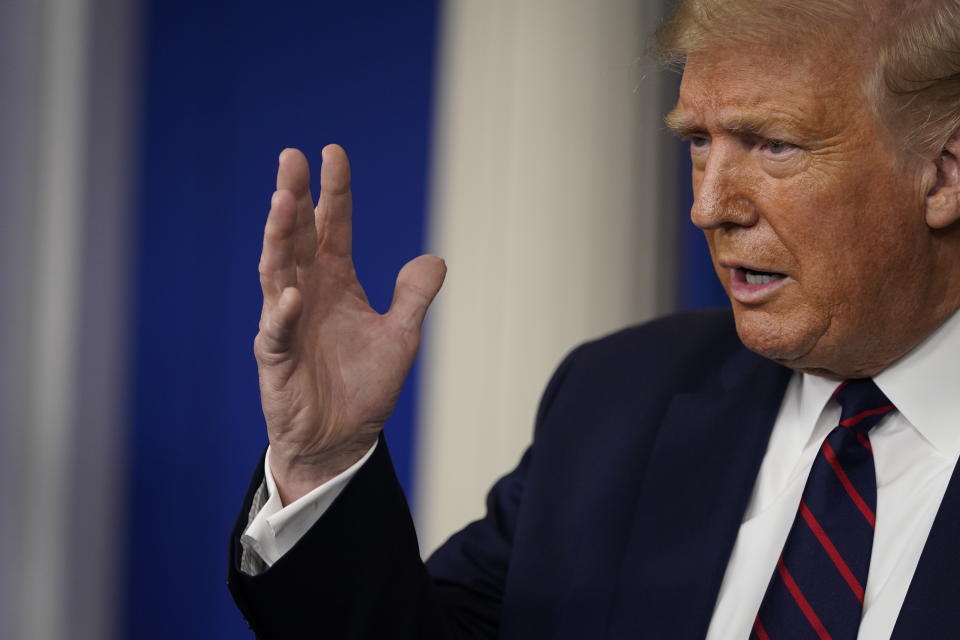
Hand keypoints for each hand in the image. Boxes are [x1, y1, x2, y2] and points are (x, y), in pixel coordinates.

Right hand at [254, 145, 445, 504]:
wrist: (341, 438)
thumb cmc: (364, 387)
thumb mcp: (401, 337)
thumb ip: (413, 297)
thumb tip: (435, 258)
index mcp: (337, 282)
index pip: (332, 227)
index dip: (334, 192)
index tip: (332, 152)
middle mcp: (308, 293)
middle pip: (298, 237)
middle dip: (294, 197)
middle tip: (290, 158)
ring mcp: (287, 321)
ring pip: (277, 271)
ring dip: (279, 238)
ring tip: (283, 202)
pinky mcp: (275, 356)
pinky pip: (278, 331)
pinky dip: (283, 314)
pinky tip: (292, 295)